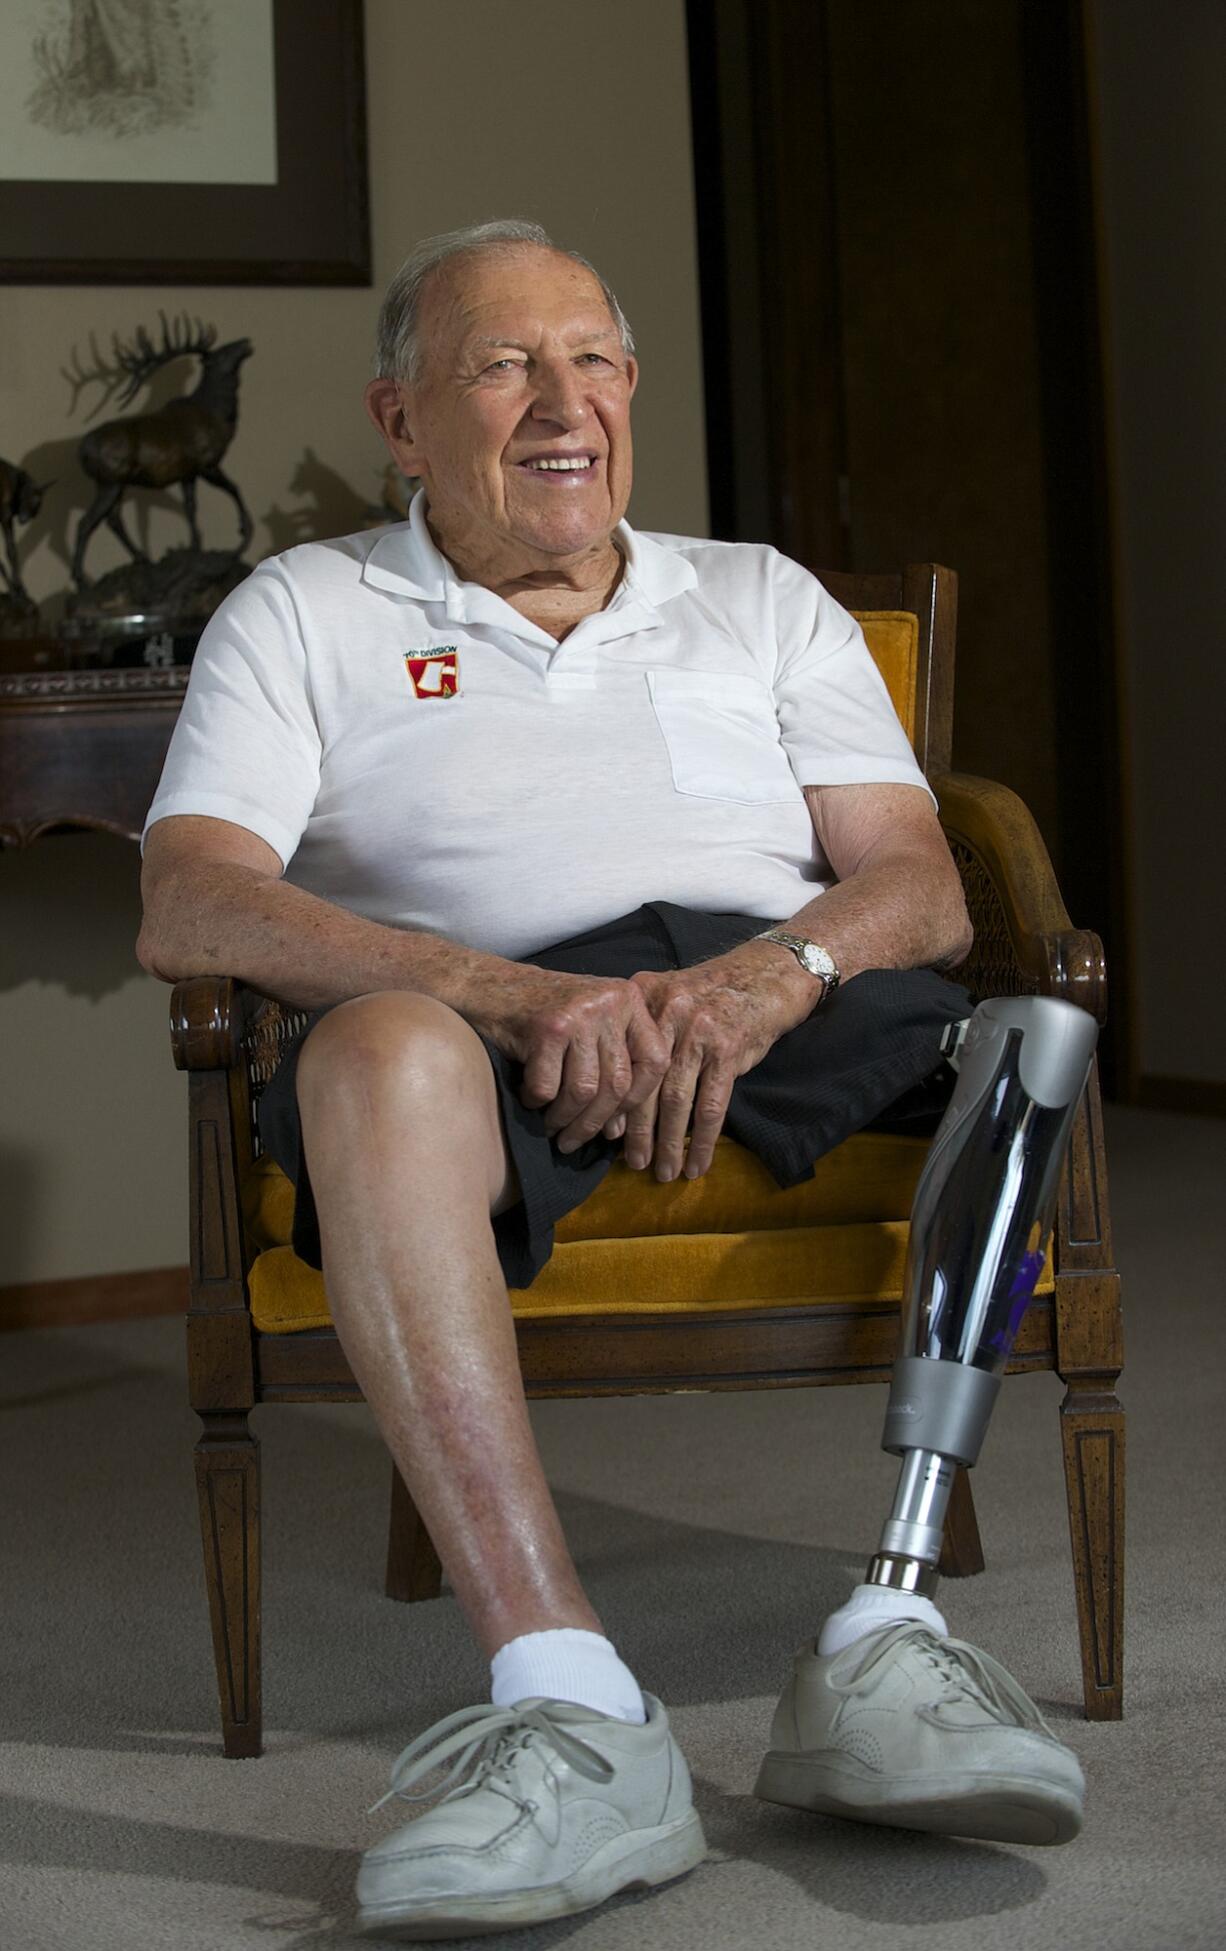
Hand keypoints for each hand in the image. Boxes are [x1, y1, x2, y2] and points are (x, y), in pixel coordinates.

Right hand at [467, 965, 671, 1152]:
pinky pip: (549, 1087)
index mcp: (629, 999)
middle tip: (572, 1142)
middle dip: (593, 1123)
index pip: (654, 1061)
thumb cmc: (544, 1013)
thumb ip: (612, 1067)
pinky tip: (528, 1098)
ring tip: (551, 1126)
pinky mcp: (547, 1027)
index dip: (639, 1100)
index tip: (615, 1125)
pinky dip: (536, 1102)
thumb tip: (619, 1131)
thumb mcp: (591, 1026)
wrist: (488, 985)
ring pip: (584, 1091)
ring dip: (563, 1119)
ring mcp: (579, 1012)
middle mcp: (610, 1002)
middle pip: (618, 1083)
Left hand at [619, 942, 819, 1179]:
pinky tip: (697, 1163)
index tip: (608, 1136)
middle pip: (643, 1083)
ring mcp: (698, 1031)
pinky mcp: (728, 1049)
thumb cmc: (713, 994)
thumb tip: (616, 1099)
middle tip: (633, 1164)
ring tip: (664, 1172)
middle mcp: (667, 1012)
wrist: (766, 974)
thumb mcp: (670, 996)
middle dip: (637, 1132)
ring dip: (668, 1143)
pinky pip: (711, 1106)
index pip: (621, 1060)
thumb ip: (643, 1033)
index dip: (614, 1103)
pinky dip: (701, 1140)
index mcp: (644, 998)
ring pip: (675, 1100)